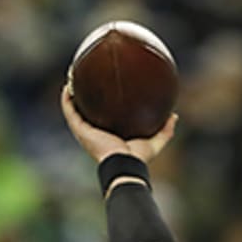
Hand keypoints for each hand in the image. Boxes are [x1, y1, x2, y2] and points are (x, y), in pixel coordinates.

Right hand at [59, 85, 176, 163]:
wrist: (126, 164)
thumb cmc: (138, 158)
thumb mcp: (154, 142)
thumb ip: (165, 130)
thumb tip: (174, 116)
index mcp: (108, 135)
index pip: (102, 117)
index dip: (101, 105)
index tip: (104, 89)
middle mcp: (94, 132)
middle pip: (85, 111)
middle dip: (84, 96)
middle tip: (86, 80)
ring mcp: (84, 131)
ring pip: (73, 108)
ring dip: (72, 93)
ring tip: (73, 76)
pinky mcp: (80, 129)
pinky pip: (69, 111)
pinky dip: (67, 99)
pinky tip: (69, 85)